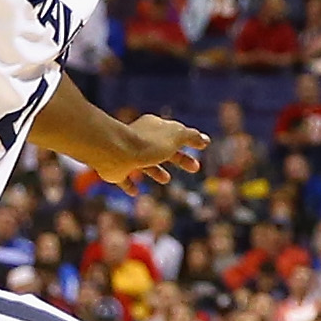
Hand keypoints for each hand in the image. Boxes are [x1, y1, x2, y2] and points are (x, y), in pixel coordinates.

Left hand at [94, 115, 208, 192]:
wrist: (115, 152)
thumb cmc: (148, 144)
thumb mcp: (175, 137)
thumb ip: (191, 137)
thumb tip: (205, 139)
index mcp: (155, 128)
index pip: (175, 134)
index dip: (190, 141)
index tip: (202, 148)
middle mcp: (141, 139)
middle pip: (163, 150)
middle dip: (180, 159)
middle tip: (195, 168)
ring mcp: (127, 154)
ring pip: (144, 164)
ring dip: (155, 171)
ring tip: (166, 180)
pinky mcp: (116, 170)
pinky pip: (123, 179)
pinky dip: (130, 185)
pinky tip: (136, 192)